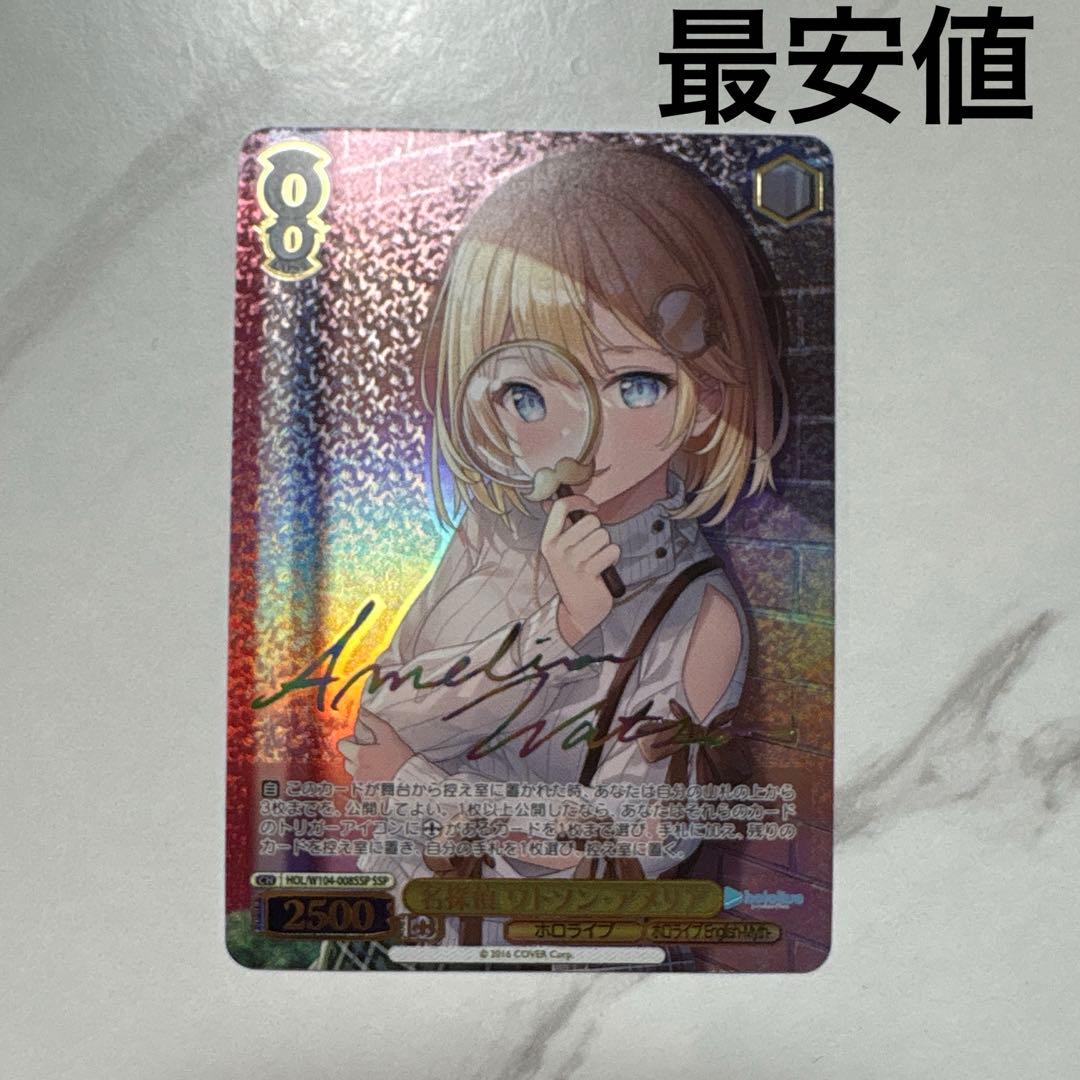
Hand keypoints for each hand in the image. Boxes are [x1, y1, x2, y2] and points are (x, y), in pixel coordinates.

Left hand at [337, 709, 414, 783]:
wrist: (410, 783)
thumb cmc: (400, 759)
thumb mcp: (389, 736)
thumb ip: (373, 722)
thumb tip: (362, 712)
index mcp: (359, 755)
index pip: (341, 746)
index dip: (350, 742)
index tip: (361, 742)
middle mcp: (356, 770)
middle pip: (347, 759)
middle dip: (355, 756)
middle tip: (371, 754)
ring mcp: (360, 784)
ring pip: (354, 772)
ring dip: (361, 768)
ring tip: (377, 767)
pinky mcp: (365, 794)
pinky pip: (361, 784)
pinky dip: (367, 780)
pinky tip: (380, 777)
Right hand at [541, 494, 620, 646]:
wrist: (578, 611)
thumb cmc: (574, 577)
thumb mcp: (560, 552)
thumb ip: (563, 528)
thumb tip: (560, 502)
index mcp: (548, 541)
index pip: (560, 507)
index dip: (579, 500)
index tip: (591, 506)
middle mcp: (557, 549)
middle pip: (590, 521)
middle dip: (598, 532)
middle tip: (593, 548)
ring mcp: (572, 561)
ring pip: (603, 536)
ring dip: (606, 547)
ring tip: (598, 560)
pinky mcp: (589, 572)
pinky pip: (612, 551)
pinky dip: (613, 558)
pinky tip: (604, 569)